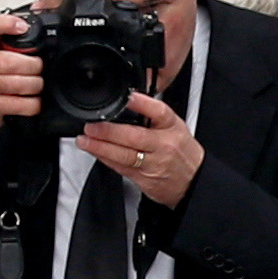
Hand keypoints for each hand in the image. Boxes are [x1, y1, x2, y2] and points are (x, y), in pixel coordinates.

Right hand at [0, 9, 41, 135]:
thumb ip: (12, 32)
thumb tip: (39, 6)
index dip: (6, 24)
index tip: (22, 25)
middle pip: (10, 62)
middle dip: (33, 66)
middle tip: (39, 67)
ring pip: (16, 84)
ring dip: (35, 85)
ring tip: (38, 84)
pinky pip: (17, 104)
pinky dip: (32, 104)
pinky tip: (34, 100)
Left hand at [86, 91, 202, 207]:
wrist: (193, 182)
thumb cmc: (181, 152)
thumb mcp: (175, 126)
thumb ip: (153, 115)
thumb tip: (127, 101)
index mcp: (172, 128)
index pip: (159, 112)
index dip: (142, 103)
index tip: (127, 97)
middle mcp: (163, 145)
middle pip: (135, 137)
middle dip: (109, 131)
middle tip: (90, 126)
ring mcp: (154, 164)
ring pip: (124, 156)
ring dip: (100, 147)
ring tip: (84, 140)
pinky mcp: (145, 179)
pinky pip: (121, 168)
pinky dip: (106, 159)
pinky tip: (95, 152)